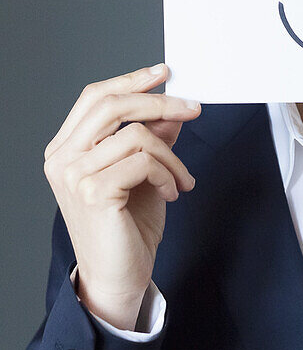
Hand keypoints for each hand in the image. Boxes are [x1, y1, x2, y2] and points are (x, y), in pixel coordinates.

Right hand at [43, 64, 199, 329]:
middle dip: (159, 102)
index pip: (95, 97)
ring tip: (181, 179)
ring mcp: (74, 175)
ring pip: (136, 135)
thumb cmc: (126, 227)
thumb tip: (171, 108)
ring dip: (171, 156)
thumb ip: (151, 139)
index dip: (130, 80)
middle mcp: (62, 158)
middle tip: (192, 108)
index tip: (163, 73)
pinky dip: (167, 174)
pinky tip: (172, 193)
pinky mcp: (94, 192)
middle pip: (112, 105)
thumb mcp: (144, 173)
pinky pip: (144, 161)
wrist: (119, 276)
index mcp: (66, 149)